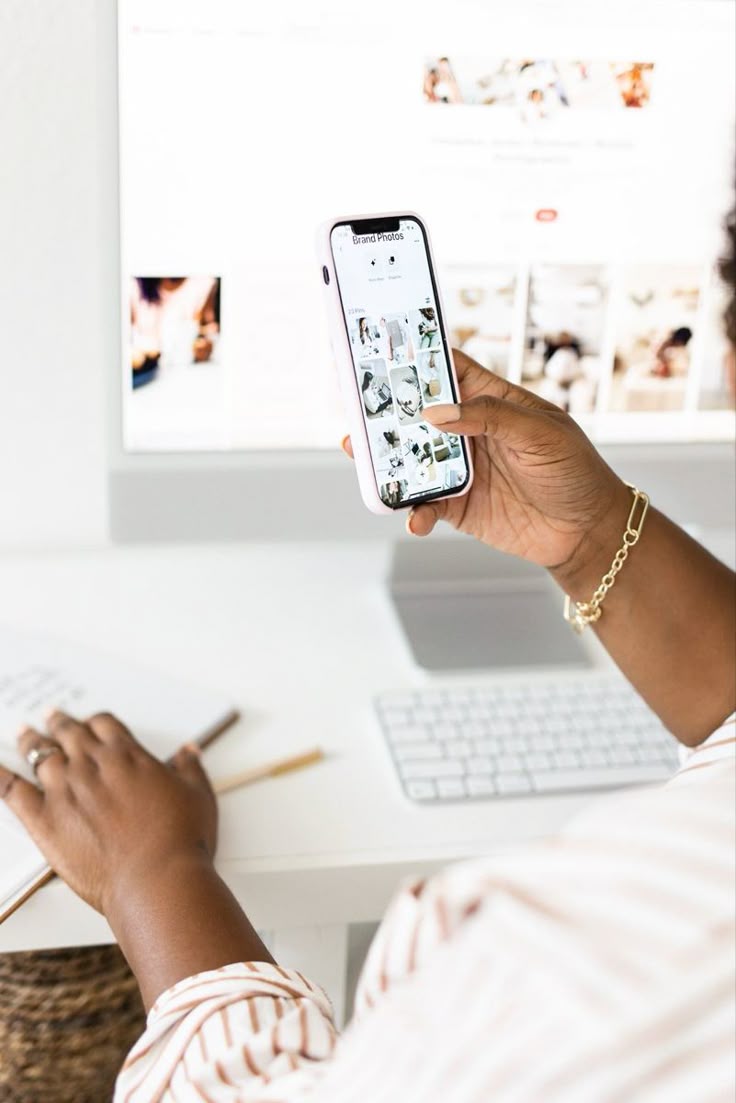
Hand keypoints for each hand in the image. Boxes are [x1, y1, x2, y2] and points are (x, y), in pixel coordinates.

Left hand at [0, 712, 216, 914]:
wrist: (157, 878)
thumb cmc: (180, 840)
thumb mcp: (198, 796)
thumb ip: (190, 768)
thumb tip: (189, 752)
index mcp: (128, 756)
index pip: (105, 725)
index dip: (97, 722)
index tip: (92, 722)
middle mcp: (93, 766)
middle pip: (70, 733)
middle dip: (61, 723)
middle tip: (53, 716)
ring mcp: (65, 791)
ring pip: (41, 754)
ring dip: (33, 741)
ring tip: (25, 733)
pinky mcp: (44, 820)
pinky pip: (13, 791)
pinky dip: (1, 776)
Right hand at [344, 349, 629, 584]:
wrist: (588, 531)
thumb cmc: (575, 470)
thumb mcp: (540, 433)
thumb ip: (489, 416)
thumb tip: (435, 412)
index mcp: (490, 401)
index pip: (447, 370)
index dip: (416, 358)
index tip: (382, 350)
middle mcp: (469, 432)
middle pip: (417, 415)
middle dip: (386, 413)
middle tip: (357, 410)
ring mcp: (461, 470)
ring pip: (411, 461)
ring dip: (387, 463)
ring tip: (364, 462)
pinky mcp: (458, 507)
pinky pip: (425, 506)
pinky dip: (414, 512)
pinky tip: (414, 517)